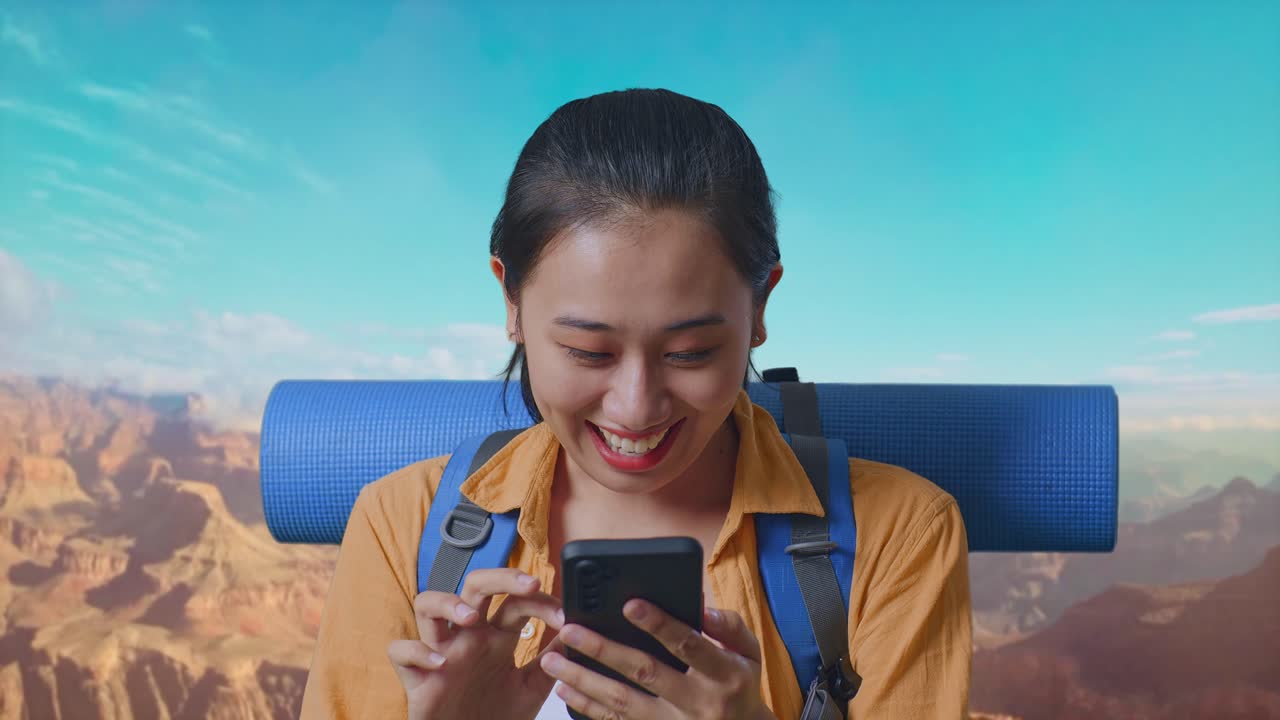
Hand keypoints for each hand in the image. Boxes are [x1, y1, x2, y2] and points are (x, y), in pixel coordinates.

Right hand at [386, 568, 566, 719]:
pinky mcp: (417, 678)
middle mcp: (468, 637)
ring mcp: (441, 653)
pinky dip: (415, 652)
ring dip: (447, 603)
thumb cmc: (495, 716)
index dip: (540, 599)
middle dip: (501, 576)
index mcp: (496, 637)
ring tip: (470, 618)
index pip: (516, 601)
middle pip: (475, 586)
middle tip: (528, 584)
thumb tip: (576, 632)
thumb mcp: (531, 688)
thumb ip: (551, 660)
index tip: (564, 615)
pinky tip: (439, 663)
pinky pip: (401, 651)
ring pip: (427, 604)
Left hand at [538, 601, 776, 719]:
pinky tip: (565, 689)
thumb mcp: (750, 652)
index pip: (688, 645)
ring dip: (584, 680)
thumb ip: (728, 626)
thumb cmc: (741, 683)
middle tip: (570, 630)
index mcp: (723, 674)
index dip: (659, 624)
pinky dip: (588, 706)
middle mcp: (698, 702)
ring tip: (551, 660)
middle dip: (604, 650)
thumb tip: (700, 605)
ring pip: (622, 702)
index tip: (629, 604)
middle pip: (645, 673)